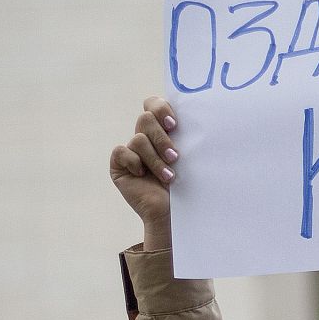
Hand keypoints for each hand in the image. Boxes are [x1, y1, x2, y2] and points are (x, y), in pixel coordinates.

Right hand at [110, 96, 177, 250]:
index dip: (161, 108)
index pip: (154, 104)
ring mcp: (132, 151)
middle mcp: (146, 137)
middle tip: (175, 157)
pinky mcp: (120, 165)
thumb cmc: (189, 187)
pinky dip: (135, 162)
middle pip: (145, 118)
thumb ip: (188, 137)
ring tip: (169, 177)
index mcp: (163, 131)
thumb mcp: (192, 159)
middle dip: (161, 138)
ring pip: (138, 138)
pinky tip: (143, 175)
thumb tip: (199, 116)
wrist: (177, 215)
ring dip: (155, 159)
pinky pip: (122, 151)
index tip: (174, 124)